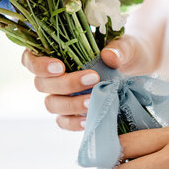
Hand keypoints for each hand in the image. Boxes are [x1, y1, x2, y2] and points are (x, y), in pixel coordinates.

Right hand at [21, 34, 153, 130]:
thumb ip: (119, 49)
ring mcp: (61, 96)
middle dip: (66, 84)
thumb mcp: (127, 46)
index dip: (39, 65)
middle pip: (42, 84)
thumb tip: (109, 56)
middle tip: (93, 78)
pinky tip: (89, 119)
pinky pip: (64, 122)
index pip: (30, 59)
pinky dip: (74, 123)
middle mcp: (53, 76)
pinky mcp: (73, 113)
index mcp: (54, 52)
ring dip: (71, 105)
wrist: (138, 70)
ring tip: (93, 101)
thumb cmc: (125, 52)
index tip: (60, 66)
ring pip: (52, 104)